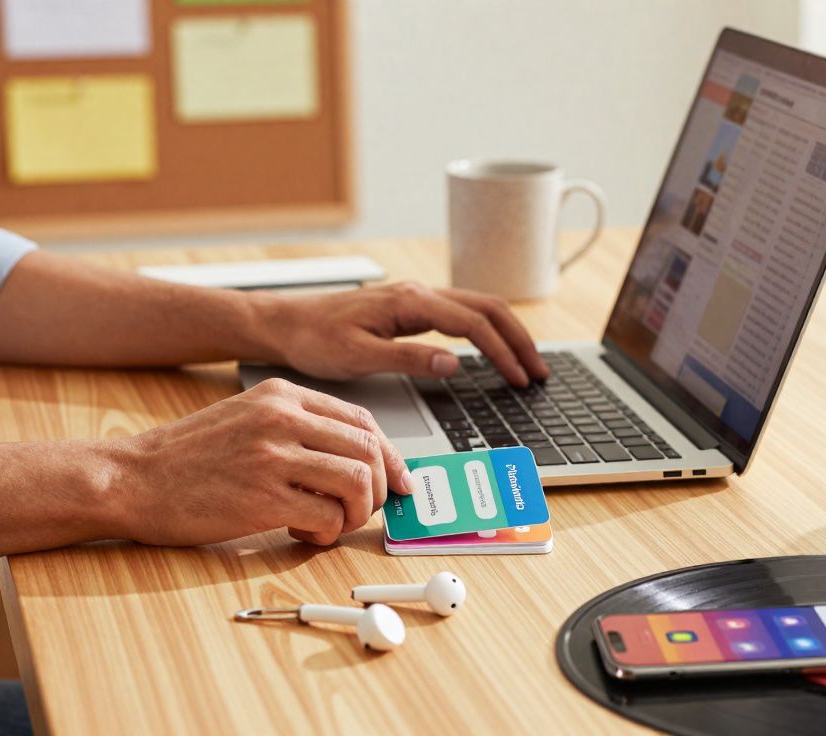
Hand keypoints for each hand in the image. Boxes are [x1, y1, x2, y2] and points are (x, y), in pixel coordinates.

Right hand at [116, 378, 411, 546]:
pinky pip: (326, 515)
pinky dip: (327, 531)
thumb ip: (299, 429)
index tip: (397, 482)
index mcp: (282, 395)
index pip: (363, 420)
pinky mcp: (262, 497)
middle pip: (369, 450)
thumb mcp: (247, 419)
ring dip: (356, 512)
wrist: (131, 478)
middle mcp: (282, 418)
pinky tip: (303, 531)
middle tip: (361, 510)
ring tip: (331, 522)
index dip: (390, 456)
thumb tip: (357, 459)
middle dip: (378, 488)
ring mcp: (273, 456)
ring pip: (357, 481)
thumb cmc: (187, 457)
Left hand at [258, 283, 548, 386]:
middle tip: (540, 372)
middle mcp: (419, 294)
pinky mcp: (411, 308)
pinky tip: (493, 350)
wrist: (285, 323)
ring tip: (527, 364)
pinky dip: (488, 331)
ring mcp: (417, 298)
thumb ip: (409, 359)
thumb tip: (454, 364)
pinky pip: (462, 314)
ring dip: (507, 333)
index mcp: (410, 303)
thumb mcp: (359, 357)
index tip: (520, 379)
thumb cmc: (314, 340)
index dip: (503, 353)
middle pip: (488, 308)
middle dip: (519, 339)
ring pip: (479, 308)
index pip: (474, 325)